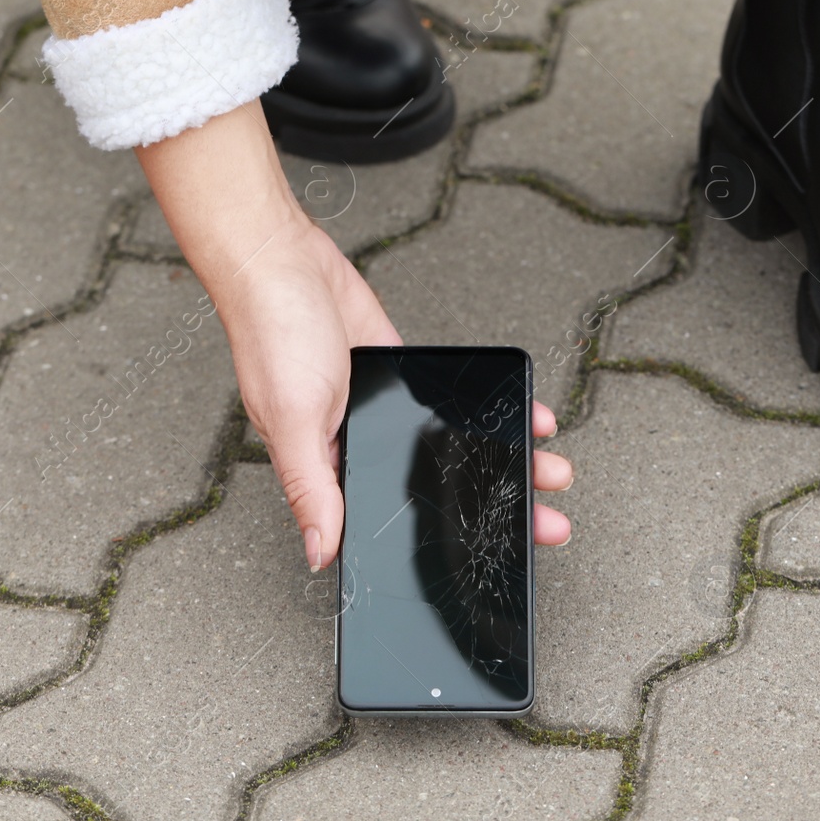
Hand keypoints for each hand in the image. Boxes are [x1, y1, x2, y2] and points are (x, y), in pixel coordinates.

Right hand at [136, 106, 572, 570]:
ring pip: (454, 448)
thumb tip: (319, 554)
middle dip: (495, 507)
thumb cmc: (270, 335)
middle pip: (437, 490)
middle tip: (547, 521)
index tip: (492, 559)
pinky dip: (494, 412)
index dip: (442, 545)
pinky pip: (457, 402)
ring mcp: (385, 410)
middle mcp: (359, 446)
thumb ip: (311, 489)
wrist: (282, 261)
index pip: (391, 527)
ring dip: (504, 459)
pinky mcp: (403, 373)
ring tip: (549, 468)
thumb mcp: (294, 421)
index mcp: (328, 471)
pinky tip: (526, 417)